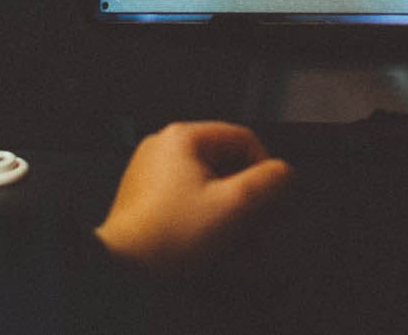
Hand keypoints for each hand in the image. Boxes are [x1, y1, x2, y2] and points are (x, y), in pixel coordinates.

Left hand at [94, 121, 291, 272]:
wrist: (123, 270)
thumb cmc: (169, 238)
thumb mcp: (234, 205)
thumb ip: (269, 181)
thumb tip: (284, 172)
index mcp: (183, 138)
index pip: (244, 139)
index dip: (264, 169)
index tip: (271, 198)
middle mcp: (164, 148)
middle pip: (226, 162)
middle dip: (245, 195)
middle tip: (253, 224)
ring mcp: (152, 172)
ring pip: (208, 182)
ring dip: (227, 209)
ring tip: (233, 239)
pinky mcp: (146, 197)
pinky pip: (187, 198)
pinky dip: (204, 216)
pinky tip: (209, 242)